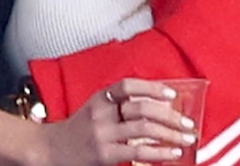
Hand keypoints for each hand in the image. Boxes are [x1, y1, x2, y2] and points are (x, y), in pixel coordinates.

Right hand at [41, 78, 196, 164]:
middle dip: (169, 115)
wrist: (51, 150)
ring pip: (143, 129)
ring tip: (186, 139)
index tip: (172, 93)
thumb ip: (118, 106)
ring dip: (170, 134)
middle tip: (188, 123)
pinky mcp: (105, 155)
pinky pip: (138, 152)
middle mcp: (101, 113)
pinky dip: (159, 153)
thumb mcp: (95, 110)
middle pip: (141, 108)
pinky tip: (172, 154)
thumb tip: (156, 106)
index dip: (152, 87)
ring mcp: (103, 134)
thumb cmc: (78, 130)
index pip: (128, 85)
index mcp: (100, 98)